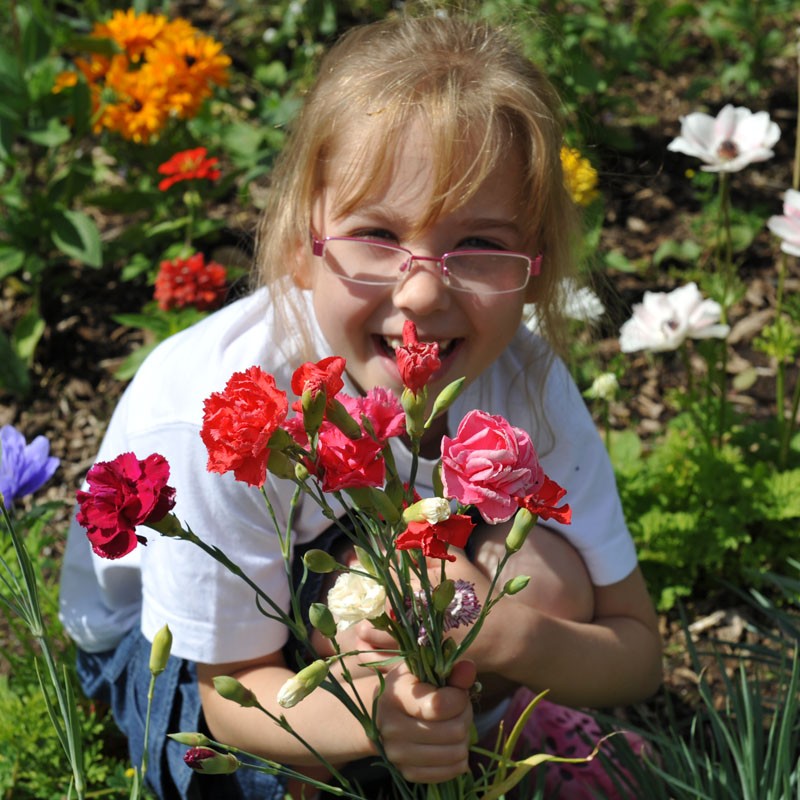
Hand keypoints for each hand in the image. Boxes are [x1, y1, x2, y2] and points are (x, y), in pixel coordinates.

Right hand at [377, 660, 476, 783]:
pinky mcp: (406, 773)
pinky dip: (458, 759)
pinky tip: (451, 744)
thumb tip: (469, 668)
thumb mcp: (426, 671)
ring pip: (455, 753)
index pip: (439, 705)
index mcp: (395, 695)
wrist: (383, 713)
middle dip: (465, 716)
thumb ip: (450, 671)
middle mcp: (391, 727)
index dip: (459, 698)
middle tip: (459, 709)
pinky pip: (449, 772)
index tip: (458, 692)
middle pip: (454, 730)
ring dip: (464, 738)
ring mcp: (397, 754)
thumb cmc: (411, 686)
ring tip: (454, 724)